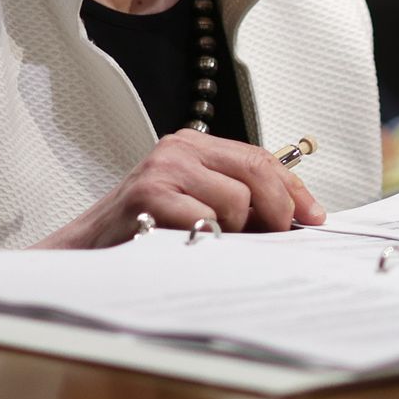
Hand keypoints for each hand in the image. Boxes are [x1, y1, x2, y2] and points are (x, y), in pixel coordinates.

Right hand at [35, 131, 325, 248]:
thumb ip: (235, 201)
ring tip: (212, 244)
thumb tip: (294, 218)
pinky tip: (192, 248)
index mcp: (192, 146)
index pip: (261, 157)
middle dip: (280, 209)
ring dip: (236, 232)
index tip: (313, 216)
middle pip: (257, 170)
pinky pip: (207, 221)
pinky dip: (210, 242)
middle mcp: (179, 149)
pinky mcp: (150, 195)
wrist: (85, 252)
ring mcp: (164, 170)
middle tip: (281, 236)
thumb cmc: (140, 233)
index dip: (294, 189)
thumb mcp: (191, 204)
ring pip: (237, 200)